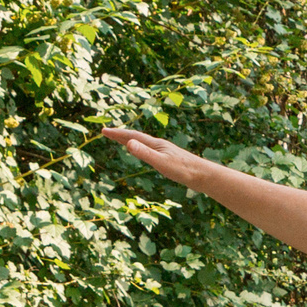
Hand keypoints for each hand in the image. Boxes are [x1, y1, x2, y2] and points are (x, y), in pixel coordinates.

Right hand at [101, 125, 226, 190]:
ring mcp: (165, 151)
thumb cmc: (183, 170)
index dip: (117, 134)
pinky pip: (150, 150)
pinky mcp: (170, 158)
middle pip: (137, 137)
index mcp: (155, 144)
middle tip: (106, 132)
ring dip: (131, 139)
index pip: (132, 136)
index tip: (103, 130)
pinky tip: (144, 152)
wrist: (203, 175)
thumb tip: (129, 142)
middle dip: (121, 134)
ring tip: (122, 140)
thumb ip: (145, 153)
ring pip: (144, 143)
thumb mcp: (161, 163)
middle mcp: (159, 145)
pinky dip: (142, 148)